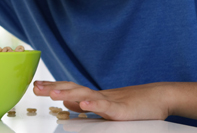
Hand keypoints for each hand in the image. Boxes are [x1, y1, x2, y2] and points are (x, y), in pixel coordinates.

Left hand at [33, 80, 170, 120]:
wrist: (160, 98)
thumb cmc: (135, 104)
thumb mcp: (105, 105)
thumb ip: (85, 103)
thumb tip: (66, 102)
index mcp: (93, 96)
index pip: (69, 89)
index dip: (53, 86)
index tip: (36, 85)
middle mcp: (99, 96)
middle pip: (73, 89)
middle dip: (53, 88)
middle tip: (36, 87)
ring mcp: (110, 102)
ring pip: (86, 95)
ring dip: (68, 93)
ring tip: (52, 93)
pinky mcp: (122, 111)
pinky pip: (106, 107)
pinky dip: (94, 104)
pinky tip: (83, 103)